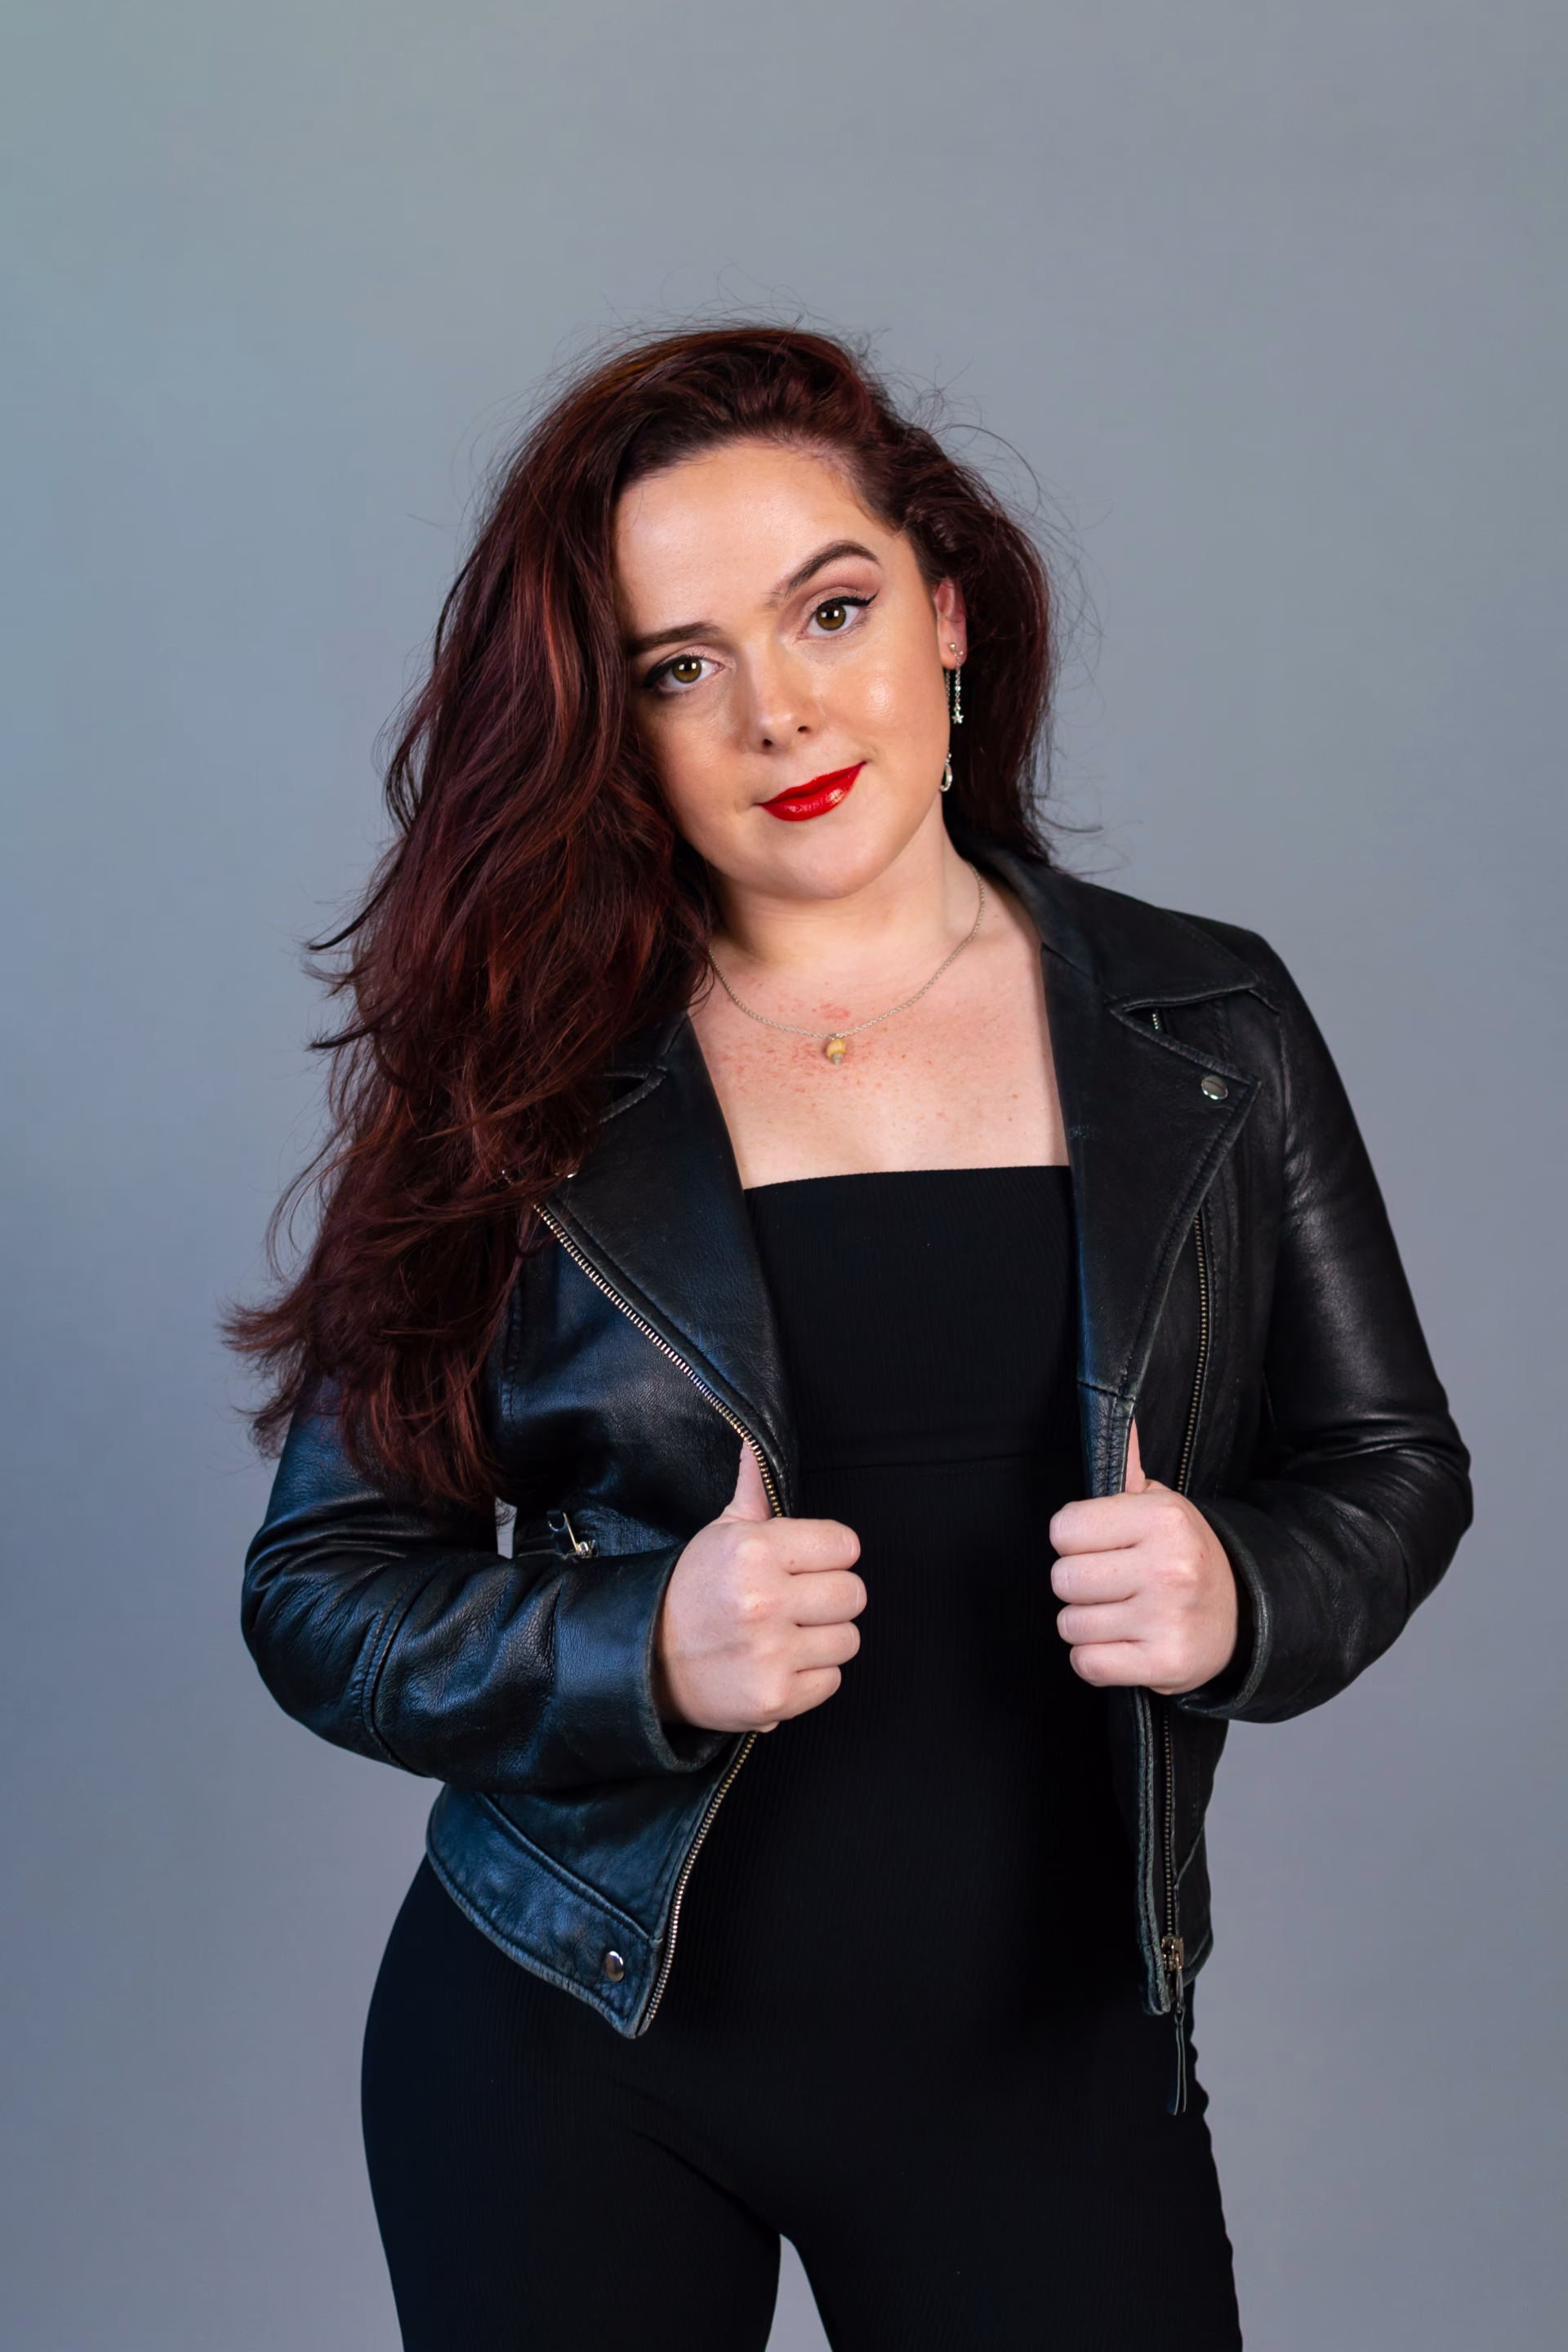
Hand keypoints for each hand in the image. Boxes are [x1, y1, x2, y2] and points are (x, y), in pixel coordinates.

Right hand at [655, 1441, 865, 1732]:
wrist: (646, 1661)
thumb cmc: (693, 1591)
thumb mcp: (720, 1533)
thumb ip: (754, 1491)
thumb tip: (754, 1443)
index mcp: (755, 1550)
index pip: (845, 1545)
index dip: (829, 1554)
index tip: (804, 1565)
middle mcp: (764, 1601)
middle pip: (853, 1594)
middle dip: (830, 1598)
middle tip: (797, 1603)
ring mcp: (770, 1654)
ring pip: (848, 1639)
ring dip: (823, 1639)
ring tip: (785, 1635)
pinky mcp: (774, 1698)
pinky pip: (832, 1680)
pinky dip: (810, 1676)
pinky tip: (778, 1664)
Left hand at [1049, 1423, 1237, 1694]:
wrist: (1243, 1617)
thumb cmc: (1184, 1556)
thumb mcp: (1161, 1505)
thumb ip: (1127, 1470)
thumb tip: (1117, 1416)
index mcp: (1162, 1518)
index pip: (1062, 1528)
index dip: (1074, 1540)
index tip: (1101, 1545)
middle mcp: (1167, 1567)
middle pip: (1062, 1579)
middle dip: (1079, 1584)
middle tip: (1114, 1583)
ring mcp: (1167, 1619)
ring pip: (1070, 1624)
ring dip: (1087, 1624)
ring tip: (1123, 1613)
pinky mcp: (1165, 1665)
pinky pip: (1086, 1664)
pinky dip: (1096, 1660)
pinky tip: (1124, 1644)